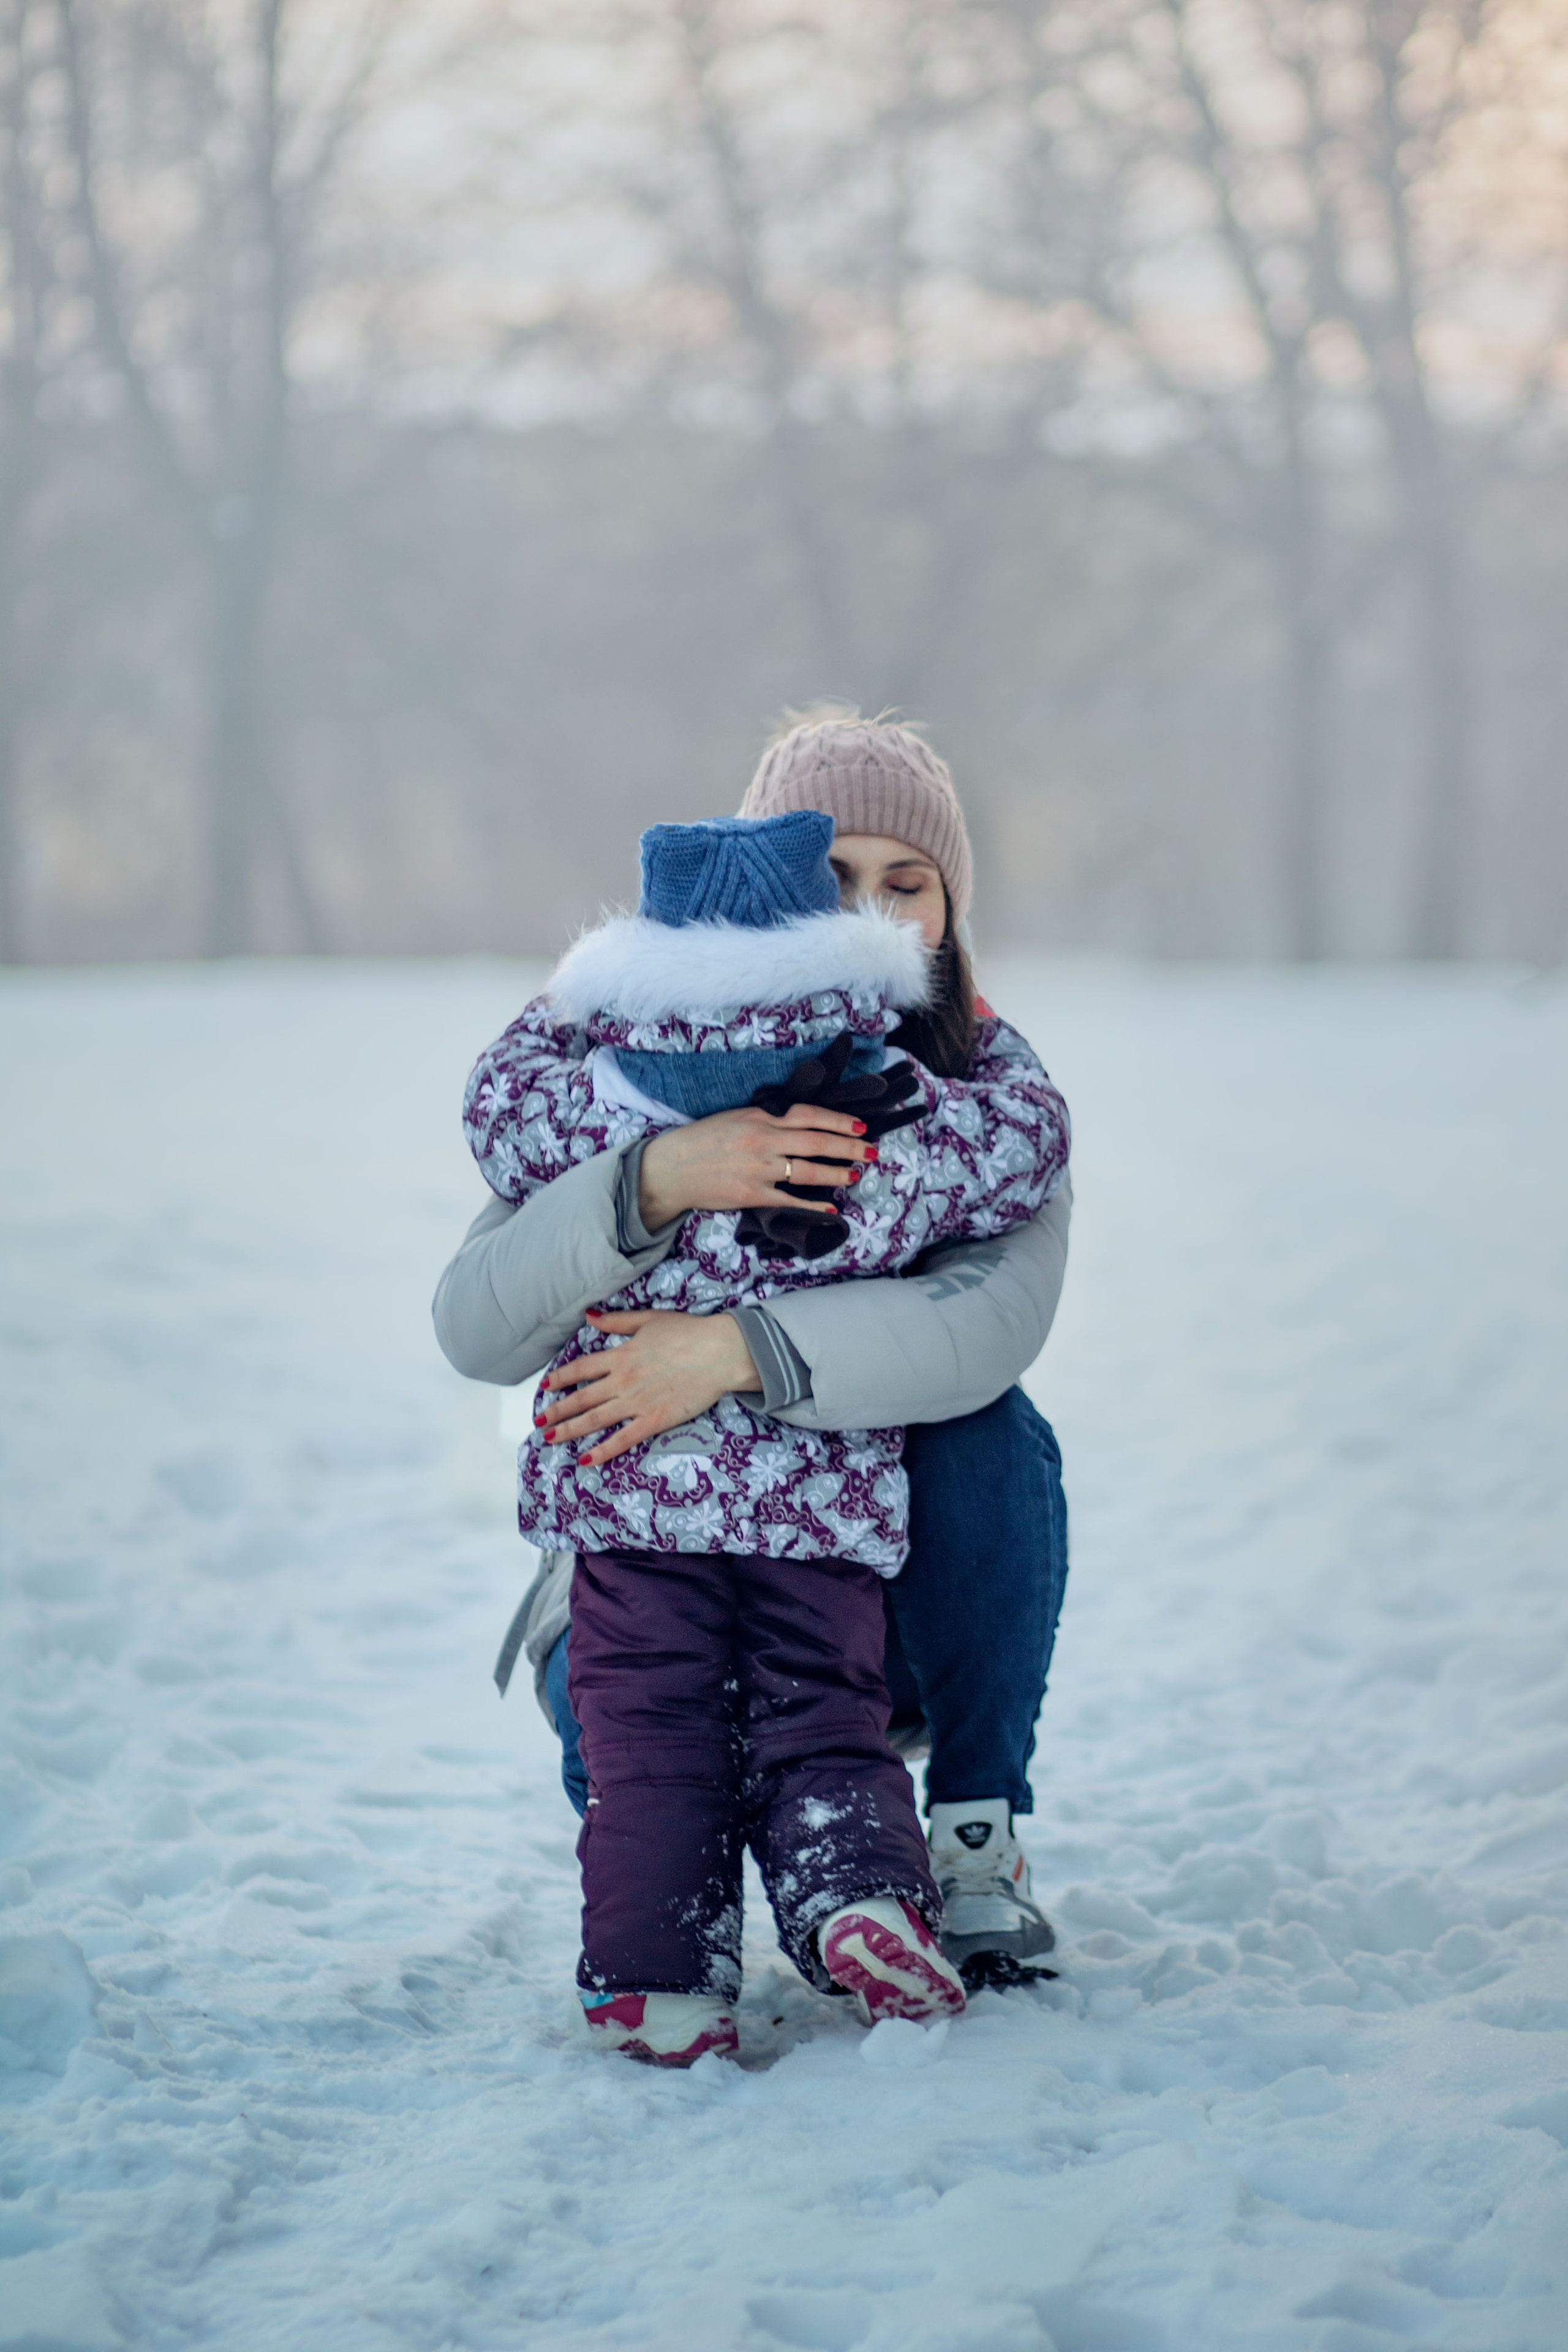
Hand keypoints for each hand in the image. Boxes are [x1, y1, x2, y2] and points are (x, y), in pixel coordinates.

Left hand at [535, 1308, 762, 1465]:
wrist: (719, 1352)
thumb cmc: (688, 1332)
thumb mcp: (649, 1319)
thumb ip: (617, 1322)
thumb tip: (589, 1316)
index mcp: (620, 1355)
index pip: (581, 1368)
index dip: (560, 1377)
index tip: (545, 1386)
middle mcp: (622, 1381)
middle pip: (581, 1398)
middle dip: (556, 1410)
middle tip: (538, 1420)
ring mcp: (636, 1403)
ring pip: (594, 1420)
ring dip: (569, 1430)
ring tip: (549, 1438)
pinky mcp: (653, 1421)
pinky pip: (622, 1439)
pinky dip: (602, 1451)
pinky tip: (585, 1459)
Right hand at [637, 1103, 876, 1229]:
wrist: (671, 1168)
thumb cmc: (703, 1141)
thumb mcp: (736, 1117)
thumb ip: (768, 1120)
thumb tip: (800, 1123)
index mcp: (761, 1117)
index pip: (810, 1115)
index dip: (839, 1121)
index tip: (861, 1126)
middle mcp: (764, 1140)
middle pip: (817, 1142)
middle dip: (850, 1147)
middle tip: (872, 1152)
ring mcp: (759, 1168)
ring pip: (809, 1171)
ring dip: (838, 1173)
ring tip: (856, 1175)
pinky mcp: (751, 1194)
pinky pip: (790, 1199)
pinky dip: (813, 1204)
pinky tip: (831, 1207)